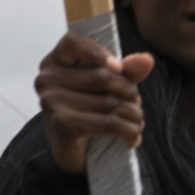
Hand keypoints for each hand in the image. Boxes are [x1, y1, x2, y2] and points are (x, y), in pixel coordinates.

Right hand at [34, 30, 155, 173]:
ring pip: (109, 102)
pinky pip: (108, 122)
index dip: (98, 50)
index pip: (73, 40)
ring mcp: (52, 101)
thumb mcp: (107, 88)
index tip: (118, 67)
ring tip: (137, 123)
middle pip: (102, 76)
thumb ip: (126, 71)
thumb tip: (146, 59)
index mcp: (55, 62)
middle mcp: (48, 79)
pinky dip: (128, 131)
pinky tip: (133, 137)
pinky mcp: (62, 123)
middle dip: (129, 93)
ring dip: (133, 115)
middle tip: (137, 106)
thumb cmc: (88, 113)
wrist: (72, 154)